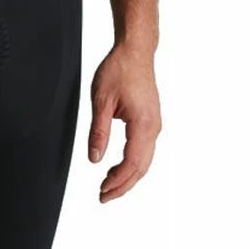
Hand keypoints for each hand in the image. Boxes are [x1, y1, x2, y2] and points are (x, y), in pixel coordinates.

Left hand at [88, 43, 161, 201]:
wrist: (135, 51)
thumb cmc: (119, 70)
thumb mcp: (101, 101)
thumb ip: (98, 132)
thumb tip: (94, 158)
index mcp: (142, 124)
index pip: (132, 163)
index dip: (117, 181)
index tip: (102, 191)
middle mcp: (153, 127)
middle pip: (141, 167)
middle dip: (123, 185)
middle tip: (104, 196)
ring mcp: (154, 124)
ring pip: (145, 160)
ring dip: (128, 176)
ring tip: (109, 185)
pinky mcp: (151, 121)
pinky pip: (145, 150)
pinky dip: (133, 164)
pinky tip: (120, 167)